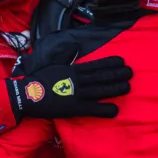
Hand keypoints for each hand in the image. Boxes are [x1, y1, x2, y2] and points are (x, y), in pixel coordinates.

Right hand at [5, 55, 131, 122]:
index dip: (110, 63)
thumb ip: (66, 58)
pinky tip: (115, 110)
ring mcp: (78, 94)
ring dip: (116, 88)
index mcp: (73, 70)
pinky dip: (105, 109)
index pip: (96, 65)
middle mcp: (78, 80)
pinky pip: (94, 109)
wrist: (27, 95)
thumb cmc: (38, 80)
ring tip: (128, 87)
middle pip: (102, 76)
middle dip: (118, 74)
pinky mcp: (76, 108)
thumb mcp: (53, 64)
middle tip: (131, 73)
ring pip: (101, 90)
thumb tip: (73, 47)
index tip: (122, 61)